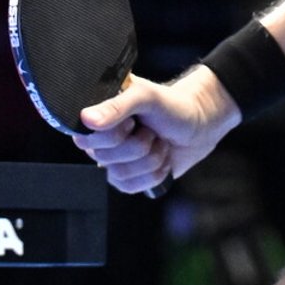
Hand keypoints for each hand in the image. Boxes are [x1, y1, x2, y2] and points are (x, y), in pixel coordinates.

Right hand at [72, 67, 241, 194]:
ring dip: (149, 159)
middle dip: (138, 146)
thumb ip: (117, 106)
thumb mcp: (147, 97)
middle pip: (105, 158)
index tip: (132, 122)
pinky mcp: (127, 178)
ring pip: (119, 175)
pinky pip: (130, 187)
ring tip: (158, 142)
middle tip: (151, 130)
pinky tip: (160, 158)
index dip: (114, 135)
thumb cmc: (172, 106)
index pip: (86, 138)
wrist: (199, 126)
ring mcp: (113, 160)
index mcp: (99, 114)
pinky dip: (153, 174)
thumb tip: (87, 119)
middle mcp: (100, 138)